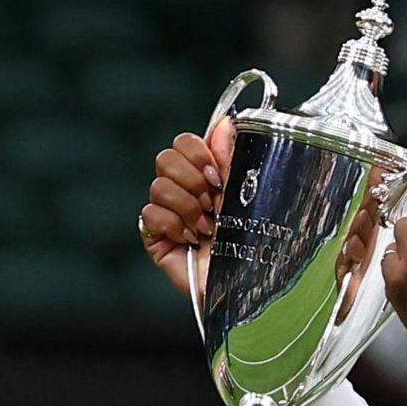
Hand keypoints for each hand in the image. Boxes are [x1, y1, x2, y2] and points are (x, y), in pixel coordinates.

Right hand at [140, 115, 233, 297]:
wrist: (250, 284)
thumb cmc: (257, 242)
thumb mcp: (250, 194)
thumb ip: (235, 159)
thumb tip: (225, 121)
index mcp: (209, 176)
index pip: (186, 142)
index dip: (198, 153)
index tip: (219, 175)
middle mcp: (185, 190)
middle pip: (165, 158)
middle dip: (193, 180)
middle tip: (214, 203)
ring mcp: (168, 213)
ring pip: (158, 186)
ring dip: (189, 207)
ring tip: (210, 229)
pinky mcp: (155, 237)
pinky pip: (149, 214)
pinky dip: (174, 226)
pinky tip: (192, 240)